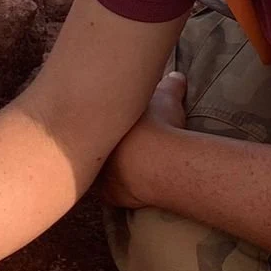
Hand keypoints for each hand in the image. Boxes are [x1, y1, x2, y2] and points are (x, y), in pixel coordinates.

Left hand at [96, 70, 188, 210]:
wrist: (158, 162)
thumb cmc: (159, 125)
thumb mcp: (167, 98)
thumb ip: (170, 85)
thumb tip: (177, 76)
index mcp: (100, 122)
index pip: (94, 120)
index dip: (105, 119)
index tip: (121, 122)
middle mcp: (94, 149)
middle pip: (93, 147)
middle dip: (103, 144)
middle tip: (122, 143)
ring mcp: (99, 174)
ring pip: (97, 171)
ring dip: (108, 168)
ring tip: (127, 165)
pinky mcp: (109, 194)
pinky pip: (110, 193)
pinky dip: (119, 190)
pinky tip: (131, 185)